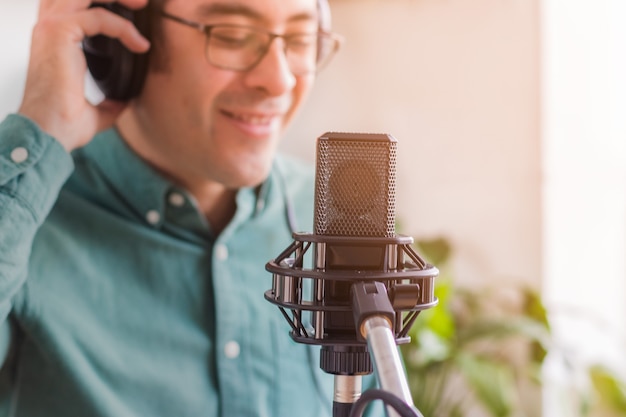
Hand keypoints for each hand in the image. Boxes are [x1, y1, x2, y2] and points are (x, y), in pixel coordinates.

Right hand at [18, 0, 149, 151]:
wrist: (50, 133)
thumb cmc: (64, 124)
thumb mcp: (95, 110)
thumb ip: (109, 102)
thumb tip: (124, 102)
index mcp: (54, 40)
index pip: (77, 5)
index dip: (106, 5)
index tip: (136, 19)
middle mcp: (49, 28)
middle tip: (141, 3)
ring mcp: (51, 27)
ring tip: (142, 5)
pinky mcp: (59, 32)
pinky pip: (99, 17)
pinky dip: (123, 28)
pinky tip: (139, 45)